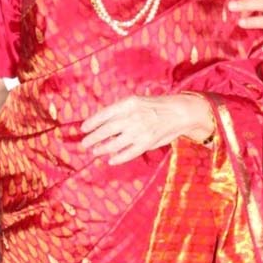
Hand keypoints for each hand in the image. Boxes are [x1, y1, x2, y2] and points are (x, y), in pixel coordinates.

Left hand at [80, 94, 213, 163]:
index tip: (83, 128)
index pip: (104, 114)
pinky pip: (128, 153)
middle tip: (84, 143)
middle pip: (106, 130)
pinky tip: (111, 160)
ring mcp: (139, 131)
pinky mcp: (147, 143)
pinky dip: (118, 158)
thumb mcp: (137, 102)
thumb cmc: (156, 106)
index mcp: (129, 103)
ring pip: (114, 143)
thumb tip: (103, 126)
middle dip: (93, 137)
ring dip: (102, 148)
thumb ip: (122, 112)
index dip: (92, 122)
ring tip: (94, 151)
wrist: (180, 111)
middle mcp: (132, 117)